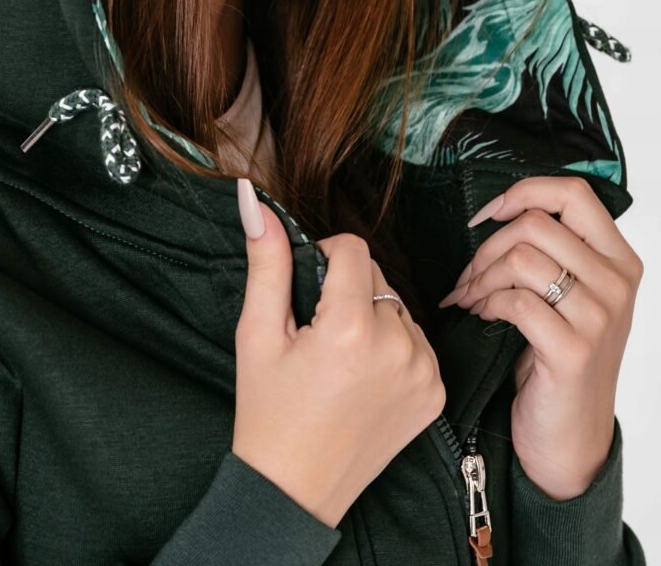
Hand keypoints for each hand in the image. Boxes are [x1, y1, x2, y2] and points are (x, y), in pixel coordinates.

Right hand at [234, 181, 446, 528]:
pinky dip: (391, 344)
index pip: (352, 248)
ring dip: (371, 314)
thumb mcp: (257, 333)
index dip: (322, 258)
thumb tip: (254, 200)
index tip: (304, 291)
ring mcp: (424, 372)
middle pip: (376, 274)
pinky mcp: (436, 393)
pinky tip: (363, 373)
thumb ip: (266, 261)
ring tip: (339, 356)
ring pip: (396, 305)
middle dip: (346, 288)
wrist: (295, 490)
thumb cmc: (268, 411)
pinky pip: (415, 339)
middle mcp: (398, 347)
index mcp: (351, 329)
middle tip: (315, 331)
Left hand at [437, 175, 642, 499]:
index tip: (487, 214)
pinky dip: (486, 304)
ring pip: (521, 257)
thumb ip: (554, 249)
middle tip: (469, 275)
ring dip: (481, 276)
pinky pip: (515, 301)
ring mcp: (599, 317)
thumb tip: (500, 206)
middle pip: (535, 222)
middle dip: (487, 245)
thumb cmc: (559, 357)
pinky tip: (482, 316)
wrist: (569, 435)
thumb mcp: (570, 295)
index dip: (522, 191)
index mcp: (619, 259)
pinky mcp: (573, 350)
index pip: (573, 193)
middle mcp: (617, 283)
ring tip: (470, 297)